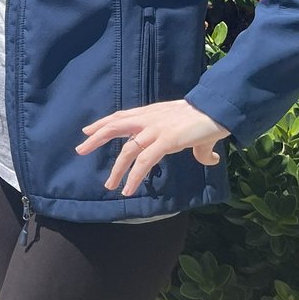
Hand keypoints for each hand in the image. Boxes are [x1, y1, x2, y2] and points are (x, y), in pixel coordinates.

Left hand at [76, 99, 229, 195]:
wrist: (218, 111)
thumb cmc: (207, 119)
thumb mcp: (193, 132)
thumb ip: (196, 147)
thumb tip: (207, 157)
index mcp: (150, 114)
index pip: (120, 117)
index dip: (103, 123)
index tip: (88, 130)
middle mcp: (148, 120)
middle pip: (115, 127)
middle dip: (96, 138)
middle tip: (80, 149)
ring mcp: (156, 130)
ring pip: (128, 150)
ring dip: (117, 169)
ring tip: (110, 185)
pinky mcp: (166, 141)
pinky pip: (144, 161)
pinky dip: (134, 175)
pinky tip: (128, 188)